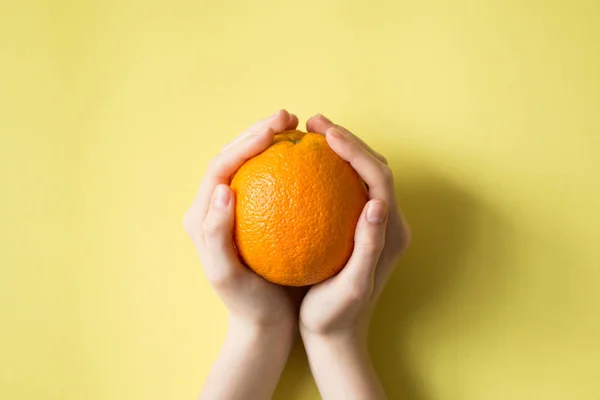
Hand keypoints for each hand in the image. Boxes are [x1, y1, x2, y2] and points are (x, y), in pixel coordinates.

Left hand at [183, 109, 300, 328]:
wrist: (262, 325)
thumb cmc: (247, 305)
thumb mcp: (228, 277)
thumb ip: (215, 235)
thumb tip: (221, 190)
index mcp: (200, 216)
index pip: (219, 166)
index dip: (245, 142)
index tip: (275, 129)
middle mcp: (212, 208)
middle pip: (231, 156)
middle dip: (257, 131)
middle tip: (289, 116)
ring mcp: (233, 211)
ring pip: (248, 164)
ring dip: (268, 141)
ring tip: (296, 127)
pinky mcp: (253, 216)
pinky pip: (267, 180)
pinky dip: (282, 163)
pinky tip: (306, 157)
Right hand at [299, 114, 410, 399]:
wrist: (336, 338)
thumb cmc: (336, 317)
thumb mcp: (352, 286)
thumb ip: (368, 246)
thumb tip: (376, 204)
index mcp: (390, 232)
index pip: (380, 177)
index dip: (356, 150)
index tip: (326, 133)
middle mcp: (388, 223)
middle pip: (375, 167)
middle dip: (349, 139)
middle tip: (315, 123)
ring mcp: (374, 224)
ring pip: (363, 174)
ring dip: (342, 150)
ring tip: (312, 134)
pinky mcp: (359, 229)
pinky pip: (348, 188)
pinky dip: (332, 169)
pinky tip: (306, 165)